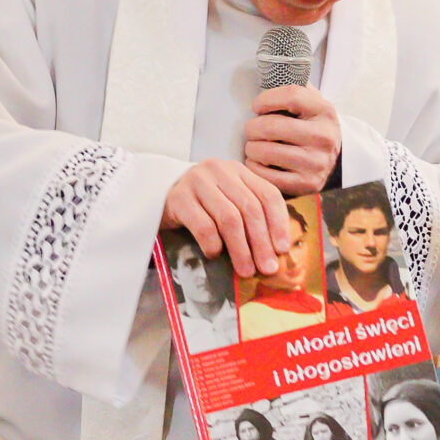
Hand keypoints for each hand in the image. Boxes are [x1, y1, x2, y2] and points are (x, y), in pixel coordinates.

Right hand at [161, 159, 289, 277]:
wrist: (157, 198)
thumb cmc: (200, 206)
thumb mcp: (228, 202)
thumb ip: (250, 217)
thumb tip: (276, 251)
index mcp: (238, 171)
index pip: (268, 195)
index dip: (279, 223)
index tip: (282, 249)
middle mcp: (220, 170)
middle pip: (250, 209)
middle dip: (261, 242)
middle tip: (267, 267)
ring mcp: (197, 181)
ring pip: (229, 218)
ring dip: (241, 249)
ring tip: (246, 270)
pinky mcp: (178, 198)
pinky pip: (203, 226)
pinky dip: (213, 245)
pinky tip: (215, 255)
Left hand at [244, 85, 341, 194]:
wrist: (335, 162)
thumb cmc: (314, 129)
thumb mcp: (313, 105)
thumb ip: (297, 88)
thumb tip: (270, 71)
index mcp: (325, 111)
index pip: (291, 95)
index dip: (266, 99)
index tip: (257, 106)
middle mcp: (324, 137)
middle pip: (272, 125)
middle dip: (252, 127)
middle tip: (251, 129)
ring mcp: (316, 163)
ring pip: (266, 151)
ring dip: (252, 148)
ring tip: (254, 146)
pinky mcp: (307, 184)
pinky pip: (267, 176)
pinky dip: (255, 168)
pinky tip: (258, 162)